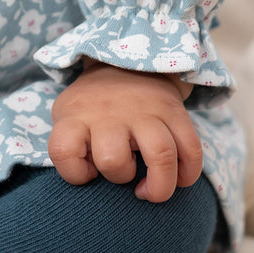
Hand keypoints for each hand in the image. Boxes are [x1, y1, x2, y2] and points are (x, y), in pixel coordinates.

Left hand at [48, 60, 202, 201]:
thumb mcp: (68, 116)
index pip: (62, 150)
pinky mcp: (173, 111)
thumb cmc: (91, 106)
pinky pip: (191, 150)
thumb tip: (94, 178)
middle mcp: (109, 112)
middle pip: (112, 159)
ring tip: (150, 189)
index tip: (87, 171)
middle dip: (119, 176)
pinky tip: (178, 179)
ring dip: (159, 184)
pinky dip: (188, 174)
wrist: (122, 63)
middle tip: (122, 171)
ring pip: (160, 155)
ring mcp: (144, 110)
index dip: (74, 173)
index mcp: (76, 115)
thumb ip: (71, 146)